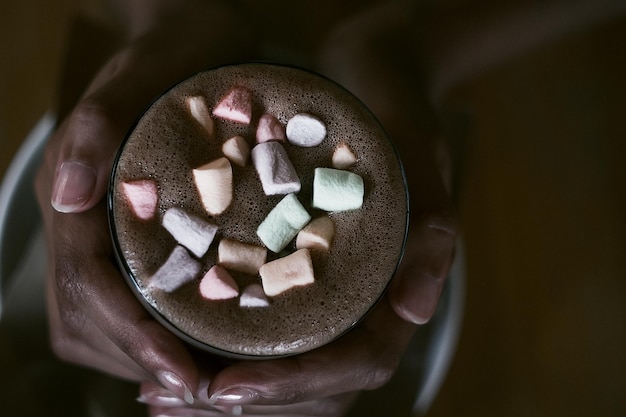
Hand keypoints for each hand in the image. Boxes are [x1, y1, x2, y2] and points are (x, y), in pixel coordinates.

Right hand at [35, 0, 256, 402]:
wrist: (189, 38)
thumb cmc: (175, 56)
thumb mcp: (141, 77)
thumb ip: (95, 129)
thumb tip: (64, 195)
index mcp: (76, 195)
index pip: (91, 285)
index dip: (134, 335)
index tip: (185, 374)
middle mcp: (79, 222)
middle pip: (87, 318)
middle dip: (140, 359)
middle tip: (202, 392)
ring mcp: (98, 232)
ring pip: (97, 321)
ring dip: (143, 357)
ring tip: (201, 383)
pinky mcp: (124, 236)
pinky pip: (122, 302)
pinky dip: (152, 335)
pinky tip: (194, 346)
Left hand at [138, 3, 457, 415]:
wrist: (375, 79)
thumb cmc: (401, 116)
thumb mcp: (421, 162)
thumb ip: (431, 234)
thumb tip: (417, 312)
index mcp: (400, 286)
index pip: (359, 362)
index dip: (297, 384)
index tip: (228, 387)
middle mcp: (366, 301)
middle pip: (319, 382)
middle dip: (253, 401)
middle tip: (176, 399)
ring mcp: (334, 291)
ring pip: (290, 365)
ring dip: (232, 390)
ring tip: (163, 394)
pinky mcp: (302, 273)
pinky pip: (268, 328)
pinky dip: (224, 349)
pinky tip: (177, 353)